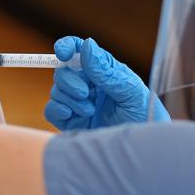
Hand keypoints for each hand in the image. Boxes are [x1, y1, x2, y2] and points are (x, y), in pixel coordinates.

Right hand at [44, 36, 169, 130]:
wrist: (141, 149)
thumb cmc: (144, 116)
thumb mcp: (130, 91)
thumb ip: (106, 70)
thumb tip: (87, 45)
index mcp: (103, 71)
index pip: (79, 51)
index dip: (67, 47)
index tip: (62, 53)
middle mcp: (88, 84)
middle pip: (62, 71)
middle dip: (69, 81)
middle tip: (85, 93)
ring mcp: (77, 103)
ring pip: (56, 91)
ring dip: (69, 99)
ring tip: (90, 111)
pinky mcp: (70, 121)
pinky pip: (51, 110)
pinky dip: (57, 109)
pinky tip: (71, 115)